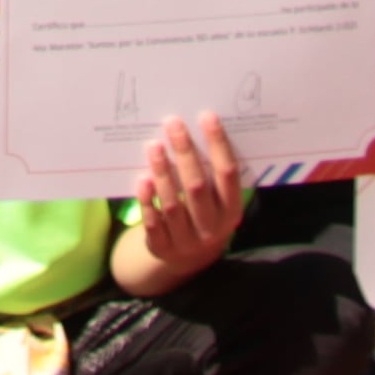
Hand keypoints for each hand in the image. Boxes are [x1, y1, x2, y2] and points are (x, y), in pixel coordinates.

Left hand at [121, 112, 250, 291]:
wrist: (189, 258)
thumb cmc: (205, 213)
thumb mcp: (217, 200)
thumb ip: (212, 173)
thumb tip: (200, 126)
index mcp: (231, 211)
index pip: (227, 174)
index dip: (218, 145)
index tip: (207, 116)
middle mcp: (212, 228)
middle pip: (197, 187)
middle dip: (185, 153)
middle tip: (173, 123)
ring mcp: (187, 241)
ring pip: (172, 205)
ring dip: (162, 173)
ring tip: (153, 146)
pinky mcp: (163, 248)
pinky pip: (153, 223)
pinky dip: (147, 201)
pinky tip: (142, 180)